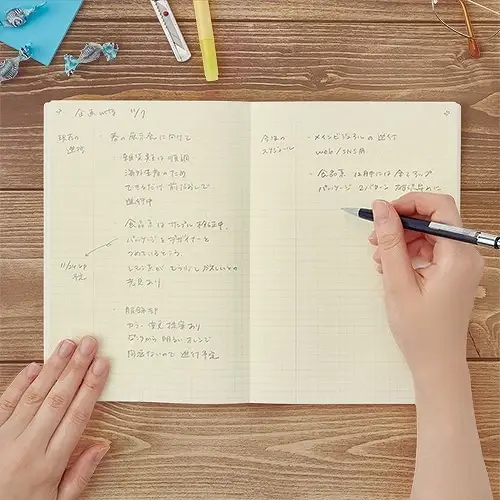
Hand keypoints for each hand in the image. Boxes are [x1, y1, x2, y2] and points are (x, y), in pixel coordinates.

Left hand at [0, 337, 109, 499]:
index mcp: (49, 464)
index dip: (92, 387)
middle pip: (59, 399)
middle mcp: (28, 447)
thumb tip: (101, 446)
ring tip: (67, 346)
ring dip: (53, 368)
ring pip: (35, 396)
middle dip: (77, 368)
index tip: (102, 365)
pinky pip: (4, 403)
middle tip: (88, 344)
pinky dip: (19, 383)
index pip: (77, 415)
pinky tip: (34, 366)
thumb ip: (80, 474)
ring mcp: (5, 438)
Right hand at [369, 193, 483, 380]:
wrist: (436, 362)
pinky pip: (431, 249)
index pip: (439, 207)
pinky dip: (410, 252)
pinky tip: (391, 267)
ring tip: (380, 258)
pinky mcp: (454, 273)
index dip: (409, 202)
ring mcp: (461, 265)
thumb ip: (390, 241)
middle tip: (375, 238)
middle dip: (401, 223)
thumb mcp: (398, 282)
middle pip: (434, 219)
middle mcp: (466, 256)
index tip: (384, 212)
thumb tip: (382, 208)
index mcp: (458, 256)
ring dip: (402, 239)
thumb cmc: (420, 330)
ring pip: (430, 234)